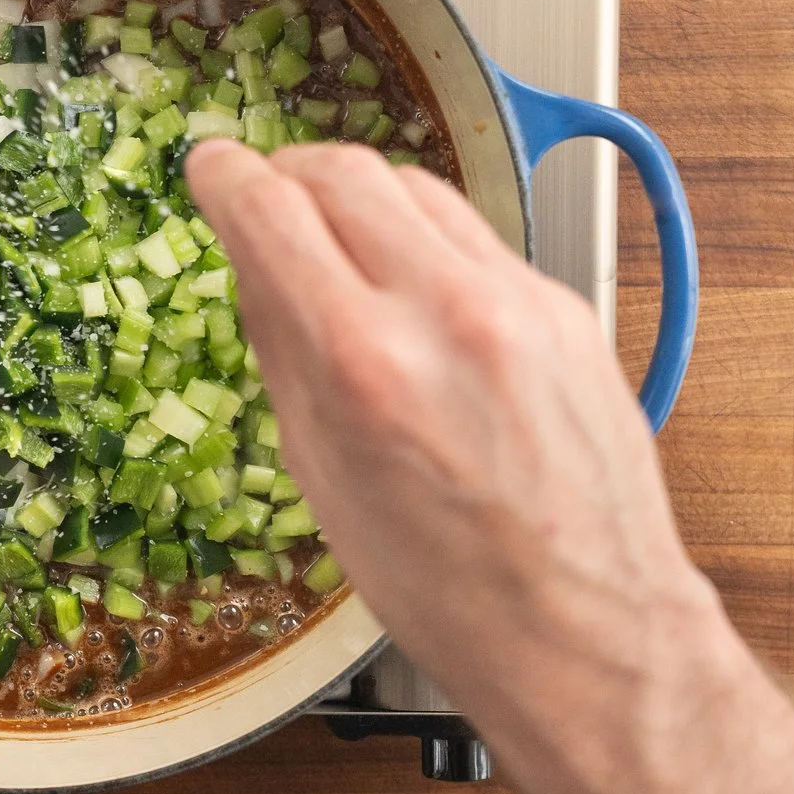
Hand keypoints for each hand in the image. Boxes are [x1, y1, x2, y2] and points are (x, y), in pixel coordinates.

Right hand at [183, 137, 715, 748]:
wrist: (583, 627)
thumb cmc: (446, 587)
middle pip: (345, 171)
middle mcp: (445, 312)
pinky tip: (412, 289)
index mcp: (363, 364)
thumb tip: (258, 266)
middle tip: (266, 191)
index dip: (225, 175)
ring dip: (360, 195)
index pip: (271, 211)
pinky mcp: (566, 306)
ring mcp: (518, 301)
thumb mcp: (321, 474)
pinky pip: (476, 238)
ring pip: (418, 188)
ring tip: (335, 234)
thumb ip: (285, 351)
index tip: (210, 166)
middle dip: (290, 170)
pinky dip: (426, 244)